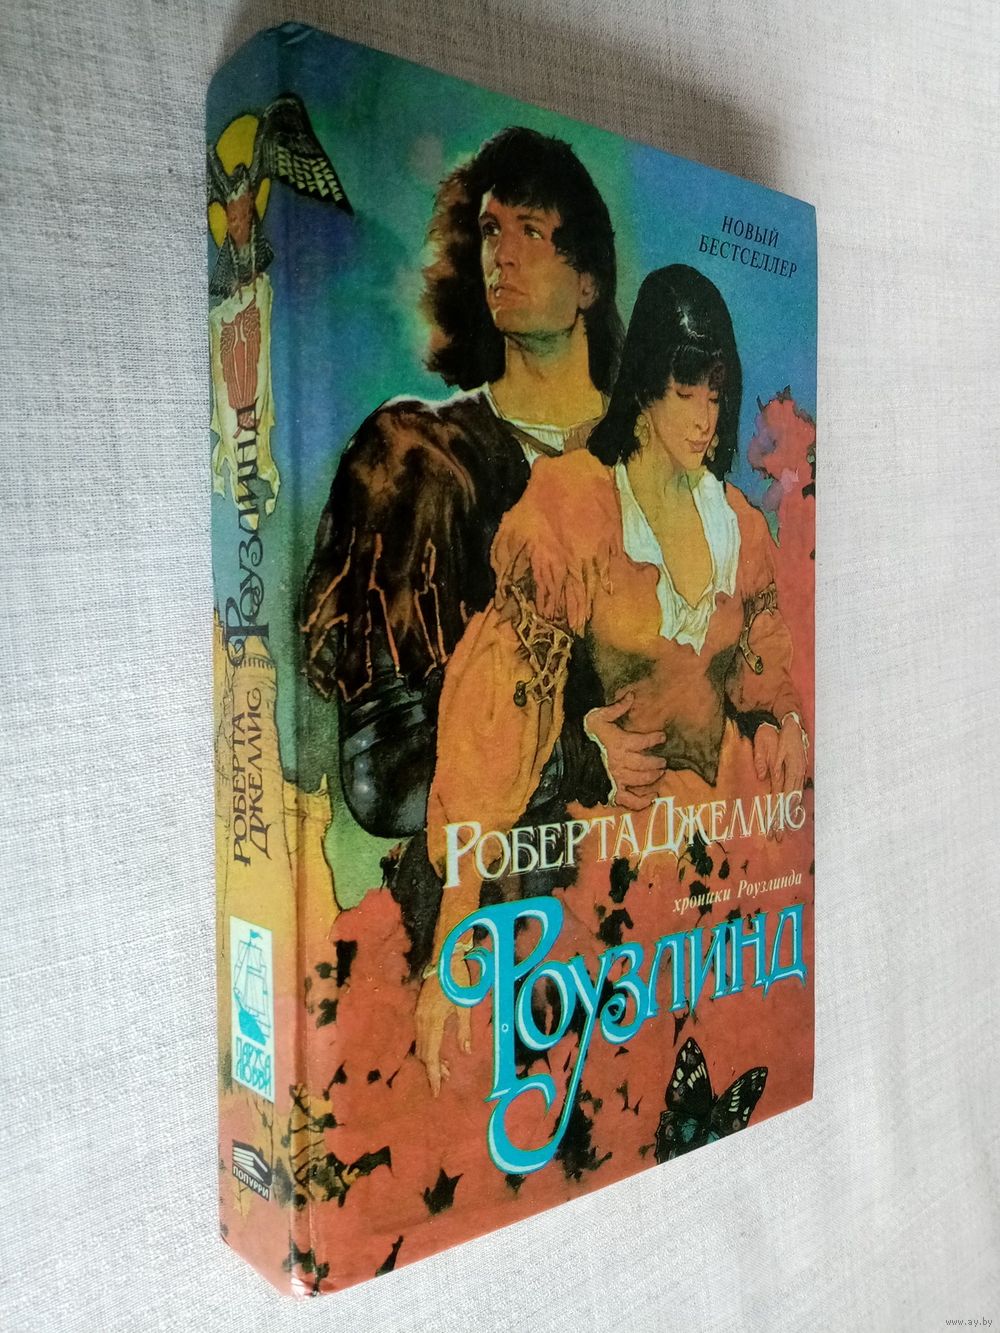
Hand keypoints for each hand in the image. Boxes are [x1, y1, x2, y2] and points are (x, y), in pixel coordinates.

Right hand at [414, 970, 471, 1096]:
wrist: (444, 959)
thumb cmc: (457, 981)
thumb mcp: (465, 1006)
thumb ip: (464, 1030)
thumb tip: (466, 1052)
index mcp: (433, 1022)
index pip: (431, 1056)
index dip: (434, 1075)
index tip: (436, 1092)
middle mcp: (422, 1021)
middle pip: (424, 1054)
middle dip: (434, 1070)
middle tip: (446, 1081)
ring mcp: (418, 1015)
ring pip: (422, 1045)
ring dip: (432, 1059)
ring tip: (446, 1069)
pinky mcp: (419, 1011)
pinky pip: (421, 1036)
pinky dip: (429, 1047)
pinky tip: (438, 1049)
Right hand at [585, 692, 666, 810]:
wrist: (565, 753)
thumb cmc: (582, 734)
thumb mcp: (598, 716)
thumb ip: (617, 707)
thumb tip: (631, 695)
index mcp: (620, 743)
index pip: (644, 742)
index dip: (655, 739)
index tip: (662, 737)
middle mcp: (621, 762)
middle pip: (646, 764)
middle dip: (657, 763)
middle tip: (663, 762)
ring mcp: (616, 778)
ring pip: (641, 780)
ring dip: (653, 778)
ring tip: (659, 774)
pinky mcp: (611, 791)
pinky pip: (630, 800)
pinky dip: (642, 801)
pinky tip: (651, 797)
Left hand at [752, 715, 807, 836]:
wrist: (792, 723)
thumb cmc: (779, 735)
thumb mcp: (768, 745)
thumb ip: (764, 762)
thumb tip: (763, 778)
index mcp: (790, 770)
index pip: (782, 798)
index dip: (777, 814)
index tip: (773, 827)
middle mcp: (797, 775)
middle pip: (789, 803)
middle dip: (782, 821)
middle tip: (777, 838)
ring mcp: (800, 774)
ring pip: (794, 800)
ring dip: (788, 816)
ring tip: (783, 831)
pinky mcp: (800, 773)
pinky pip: (797, 793)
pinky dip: (793, 806)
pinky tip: (791, 815)